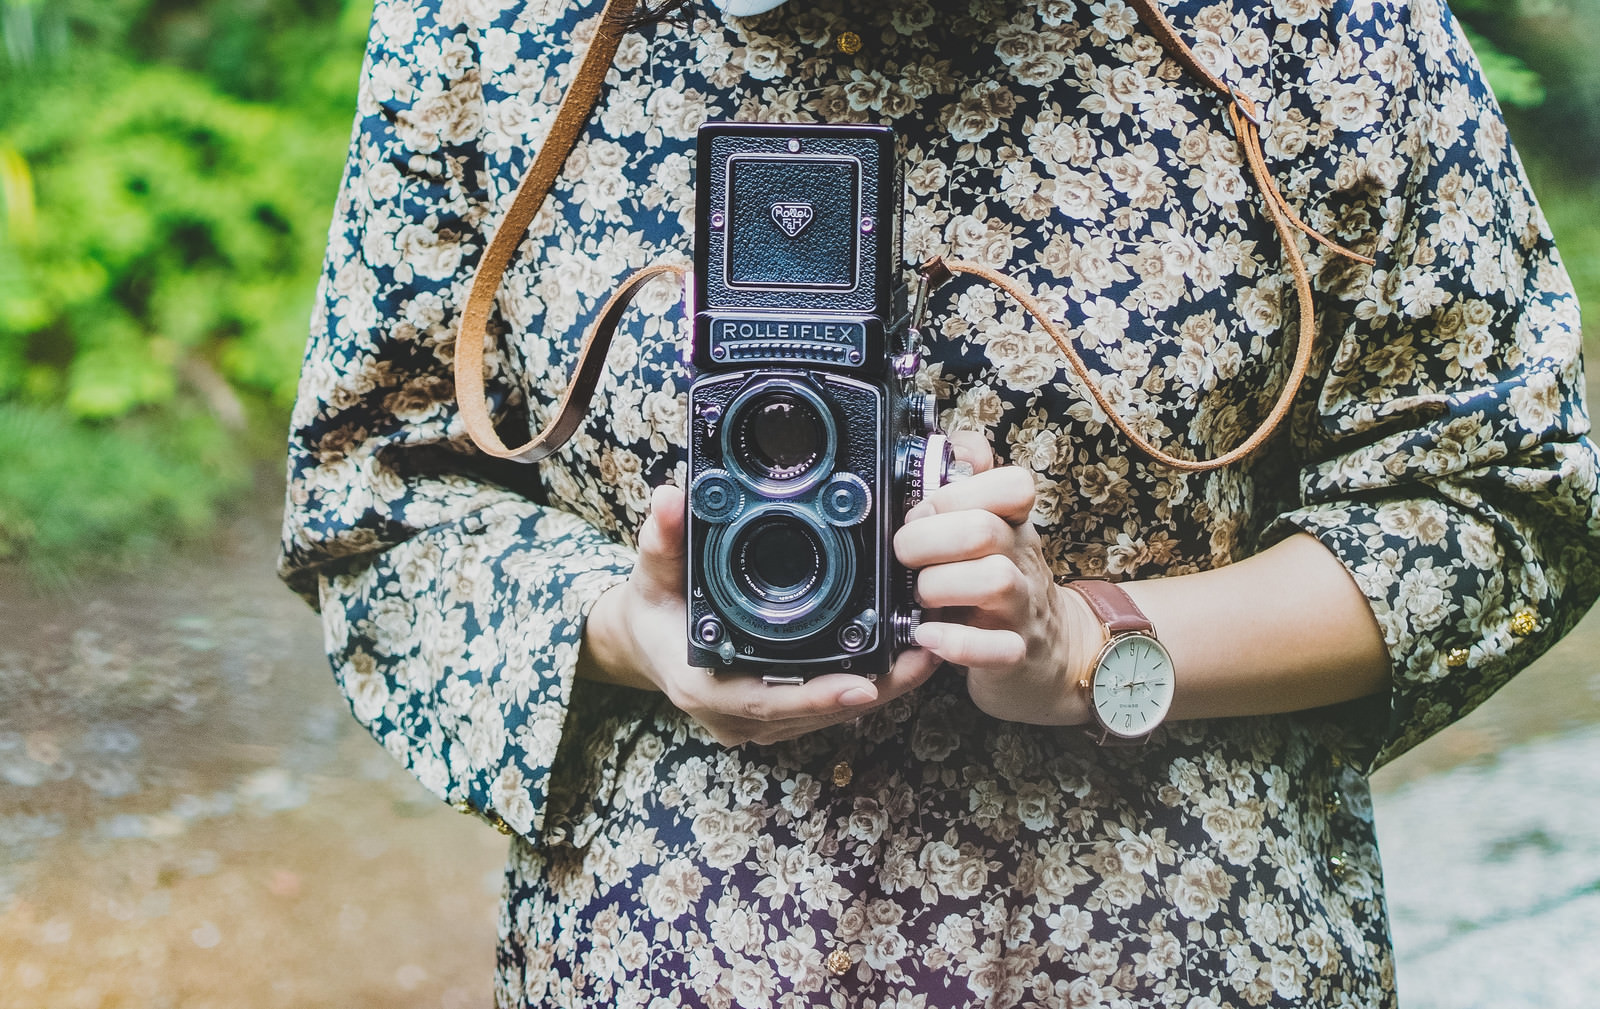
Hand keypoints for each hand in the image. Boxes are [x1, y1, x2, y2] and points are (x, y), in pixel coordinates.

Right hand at [580, 484, 940, 746]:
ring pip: (827, 716)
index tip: (864, 684)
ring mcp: (756, 722)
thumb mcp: (651, 573)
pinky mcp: (773, 717)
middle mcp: (734, 716)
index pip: (767, 701)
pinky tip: (899, 662)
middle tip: (924, 656)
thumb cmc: (651, 610)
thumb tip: (668, 500)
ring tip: (926, 654)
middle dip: (874, 690)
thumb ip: (662, 539)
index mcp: (705, 687)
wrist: (641, 644)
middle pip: (814, 713)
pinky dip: (863, 688)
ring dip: (879, 690)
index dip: (817, 696)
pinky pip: (825, 709)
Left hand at [893, 465, 1099, 725]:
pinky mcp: (1013, 653)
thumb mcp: (991, 528)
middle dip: (929, 539)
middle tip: (905, 555)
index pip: (1012, 484)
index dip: (957, 492)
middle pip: (984, 529)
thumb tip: (953, 442)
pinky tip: (928, 636)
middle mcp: (1020, 559)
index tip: (924, 510)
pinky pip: (994, 649)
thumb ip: (968, 485)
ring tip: (920, 596)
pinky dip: (956, 643)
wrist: (1054, 652)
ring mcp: (1020, 607)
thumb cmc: (1004, 581)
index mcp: (1013, 523)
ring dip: (940, 586)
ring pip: (994, 581)